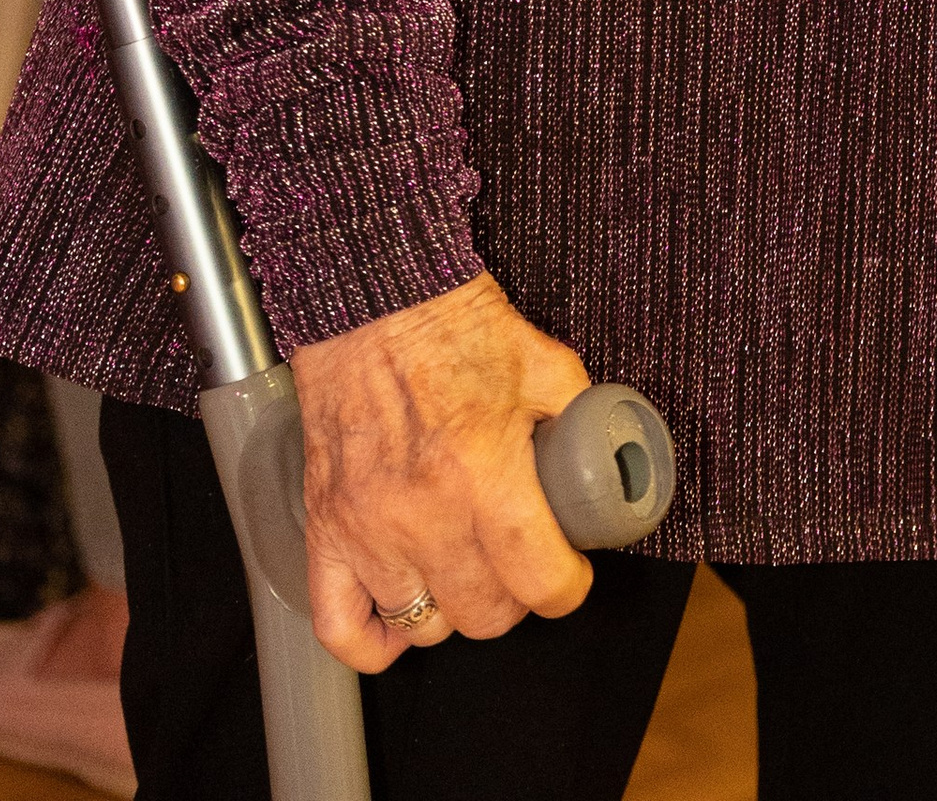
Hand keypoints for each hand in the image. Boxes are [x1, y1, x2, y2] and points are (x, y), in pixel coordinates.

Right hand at [292, 271, 593, 672]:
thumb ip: (581, 422)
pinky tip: (403, 612)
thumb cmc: (455, 324)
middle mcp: (423, 514)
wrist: (376, 296)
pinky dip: (374, 639)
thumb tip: (610, 465)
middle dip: (516, 596)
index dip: (568, 586)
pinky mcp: (326, 528)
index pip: (539, 582)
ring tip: (467, 571)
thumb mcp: (546, 364)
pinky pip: (341, 627)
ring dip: (453, 607)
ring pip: (423, 625)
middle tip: (521, 563)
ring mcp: (368, 528)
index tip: (570, 572)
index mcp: (484, 473)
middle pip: (484, 615)